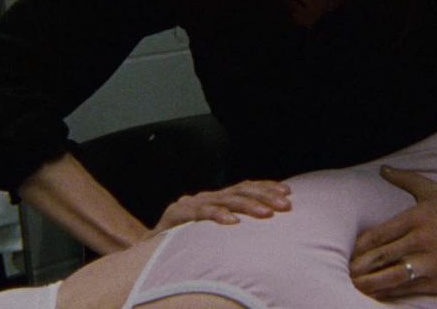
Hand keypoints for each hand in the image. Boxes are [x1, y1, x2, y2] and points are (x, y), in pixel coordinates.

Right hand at [141, 179, 291, 240]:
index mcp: (217, 199)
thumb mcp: (213, 230)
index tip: (288, 192)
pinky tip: (232, 222)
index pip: (246, 187)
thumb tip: (265, 221)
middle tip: (285, 205)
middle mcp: (207, 197)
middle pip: (240, 190)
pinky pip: (201, 214)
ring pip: (225, 200)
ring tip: (266, 213)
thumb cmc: (185, 241)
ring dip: (248, 206)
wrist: (148, 249)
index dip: (267, 187)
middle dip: (265, 196)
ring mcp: (193, 203)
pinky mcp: (178, 213)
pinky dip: (217, 216)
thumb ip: (233, 222)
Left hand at [349, 166, 436, 299]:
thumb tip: (383, 169)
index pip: (378, 235)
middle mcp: (420, 240)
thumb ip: (405, 179)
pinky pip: (409, 289)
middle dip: (360, 267)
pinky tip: (379, 295)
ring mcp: (430, 262)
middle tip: (347, 272)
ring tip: (356, 286)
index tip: (351, 254)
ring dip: (370, 283)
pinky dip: (391, 293)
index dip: (360, 247)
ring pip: (391, 275)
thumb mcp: (433, 191)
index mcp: (415, 218)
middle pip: (381, 257)